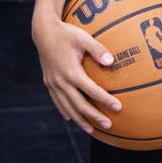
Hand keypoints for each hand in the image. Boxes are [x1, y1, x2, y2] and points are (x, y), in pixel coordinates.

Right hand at [32, 16, 121, 134]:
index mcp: (71, 72)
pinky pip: (57, 101)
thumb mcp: (83, 38)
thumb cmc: (66, 33)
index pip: (92, 91)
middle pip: (79, 104)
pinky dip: (65, 111)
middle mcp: (61, 82)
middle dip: (94, 116)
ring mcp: (53, 84)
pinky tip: (71, 118)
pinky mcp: (49, 83)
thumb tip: (112, 61)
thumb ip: (98, 50)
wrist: (43, 32)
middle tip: (108, 124)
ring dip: (80, 119)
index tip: (118, 107)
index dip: (105, 100)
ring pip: (67, 107)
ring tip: (91, 130)